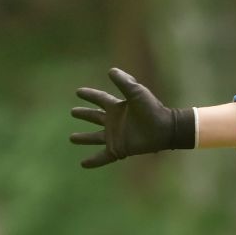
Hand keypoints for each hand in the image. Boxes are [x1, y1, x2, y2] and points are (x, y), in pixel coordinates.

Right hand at [69, 67, 195, 168]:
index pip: (99, 99)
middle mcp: (114, 121)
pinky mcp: (118, 149)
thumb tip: (110, 70)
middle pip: (94, 117)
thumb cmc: (151, 109)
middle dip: (84, 114)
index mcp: (117, 107)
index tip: (78, 92)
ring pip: (94, 137)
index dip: (89, 95)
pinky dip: (93, 161)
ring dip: (84, 138)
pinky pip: (102, 157)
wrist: (163, 129)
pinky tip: (83, 164)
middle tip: (72, 111)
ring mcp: (115, 136)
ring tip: (71, 138)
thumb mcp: (136, 92)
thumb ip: (124, 82)